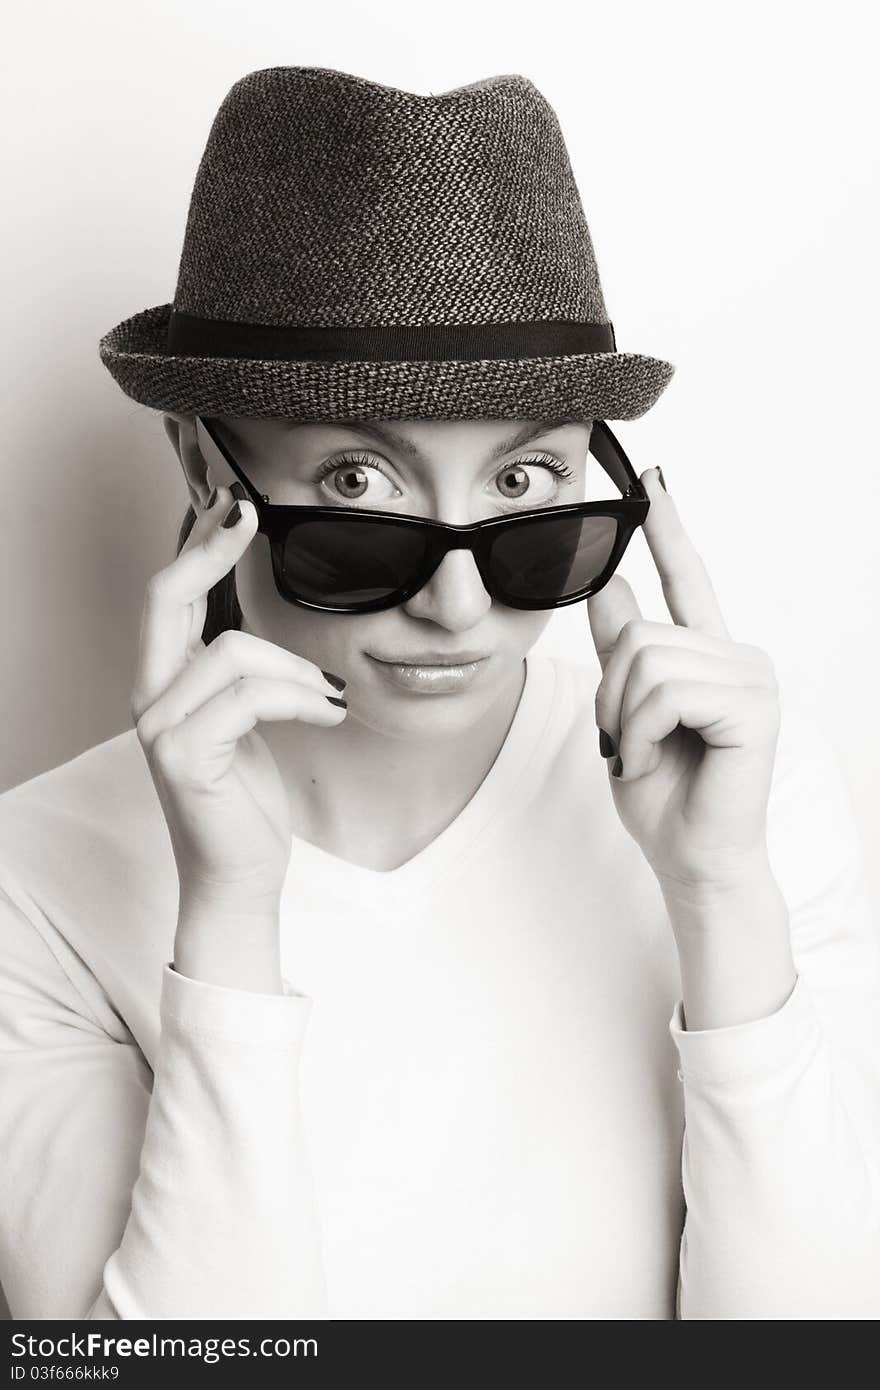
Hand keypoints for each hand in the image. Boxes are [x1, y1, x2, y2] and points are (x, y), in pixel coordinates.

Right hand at [131, 485, 347, 919]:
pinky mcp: (183, 755)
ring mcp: (159, 726)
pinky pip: (250, 695)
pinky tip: (330, 714)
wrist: (239, 874)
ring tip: (328, 697)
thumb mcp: (251, 718)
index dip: (197, 543)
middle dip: (209, 549)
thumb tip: (276, 618)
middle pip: (166, 597)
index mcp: (166, 681)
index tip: (233, 502)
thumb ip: (248, 669)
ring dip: (296, 668)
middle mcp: (150, 696)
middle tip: (249, 513)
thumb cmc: (249, 797)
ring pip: (232, 651)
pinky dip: (300, 697)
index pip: (170, 595)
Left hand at [587, 467, 781, 897]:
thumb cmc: (665, 795)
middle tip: (630, 742)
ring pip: (646, 660)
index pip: (687, 578)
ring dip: (625, 717)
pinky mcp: (751, 706)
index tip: (652, 479)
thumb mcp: (623, 713)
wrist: (691, 858)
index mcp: (708, 656)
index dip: (669, 529)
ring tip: (647, 752)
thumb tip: (608, 583)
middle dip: (613, 695)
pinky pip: (665, 691)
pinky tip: (661, 756)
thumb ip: (620, 652)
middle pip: (640, 633)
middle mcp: (737, 657)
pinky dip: (644, 730)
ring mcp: (750, 678)